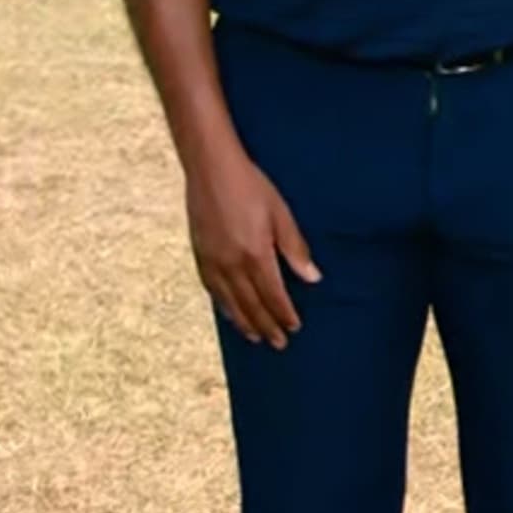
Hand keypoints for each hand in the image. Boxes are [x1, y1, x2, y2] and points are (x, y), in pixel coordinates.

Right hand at [185, 150, 319, 347]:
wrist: (211, 169)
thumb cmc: (251, 187)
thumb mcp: (280, 214)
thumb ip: (295, 249)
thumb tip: (312, 278)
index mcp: (255, 255)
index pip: (273, 295)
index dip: (284, 314)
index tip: (294, 327)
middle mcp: (232, 265)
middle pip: (252, 305)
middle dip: (266, 326)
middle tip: (278, 343)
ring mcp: (213, 262)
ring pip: (230, 303)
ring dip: (244, 322)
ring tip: (255, 337)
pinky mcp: (200, 256)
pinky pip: (212, 290)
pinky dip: (223, 307)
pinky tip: (229, 313)